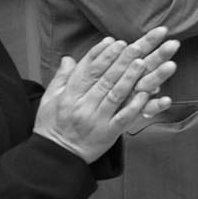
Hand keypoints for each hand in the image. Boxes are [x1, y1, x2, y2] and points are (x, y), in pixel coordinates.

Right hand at [33, 27, 180, 162]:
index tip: (116, 42)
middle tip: (137, 46)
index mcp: (70, 95)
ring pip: (115, 95)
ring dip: (130, 78)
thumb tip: (68, 58)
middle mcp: (83, 105)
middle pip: (105, 79)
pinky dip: (135, 105)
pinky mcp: (108, 133)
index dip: (102, 55)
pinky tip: (147, 94)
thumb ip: (61, 78)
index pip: (88, 71)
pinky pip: (123, 118)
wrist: (56, 156)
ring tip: (142, 63)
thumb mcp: (50, 100)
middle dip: (121, 61)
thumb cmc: (53, 125)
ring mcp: (96, 119)